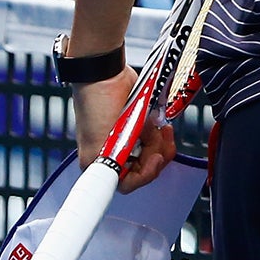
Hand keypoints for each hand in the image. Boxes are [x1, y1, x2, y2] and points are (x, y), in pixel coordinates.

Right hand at [72, 66, 177, 193]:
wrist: (107, 75)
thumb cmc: (96, 104)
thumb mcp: (98, 141)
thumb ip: (110, 164)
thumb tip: (122, 182)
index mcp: (101, 162)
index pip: (128, 184)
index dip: (144, 175)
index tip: (153, 159)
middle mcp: (116, 154)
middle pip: (145, 169)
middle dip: (155, 152)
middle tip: (154, 135)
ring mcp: (130, 141)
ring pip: (155, 154)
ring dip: (160, 141)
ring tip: (156, 126)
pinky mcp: (142, 128)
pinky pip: (159, 140)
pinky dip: (163, 133)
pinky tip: (160, 124)